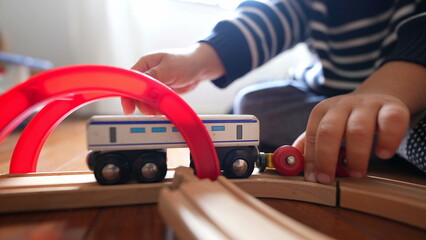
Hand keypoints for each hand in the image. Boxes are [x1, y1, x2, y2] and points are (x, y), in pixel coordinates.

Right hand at [121, 43, 224, 114]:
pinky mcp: (161, 92)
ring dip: (150, 107)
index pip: (130, 81)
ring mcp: (154, 84)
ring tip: (158, 111)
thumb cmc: (184, 61)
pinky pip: (155, 102)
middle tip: (149, 111)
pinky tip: (163, 110)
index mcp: (145, 64)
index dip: (127, 95)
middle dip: (141, 103)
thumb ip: (153, 77)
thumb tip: (142, 89)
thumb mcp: (168, 68)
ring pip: (146, 100)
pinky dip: (157, 108)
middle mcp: (147, 74)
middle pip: (137, 93)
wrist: (200, 67)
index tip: (128, 108)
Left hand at [293, 61, 425, 183]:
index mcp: (323, 110)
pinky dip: (387, 140)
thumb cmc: (348, 118)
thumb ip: (310, 142)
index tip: (314, 178)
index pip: (312, 135)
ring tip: (357, 173)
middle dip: (327, 158)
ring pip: (359, 129)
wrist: (379, 95)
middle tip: (330, 179)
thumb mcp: (326, 125)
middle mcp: (343, 105)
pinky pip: (391, 122)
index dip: (311, 158)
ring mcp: (368, 105)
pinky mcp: (393, 107)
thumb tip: (290, 161)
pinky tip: (383, 154)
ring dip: (356, 155)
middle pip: (329, 130)